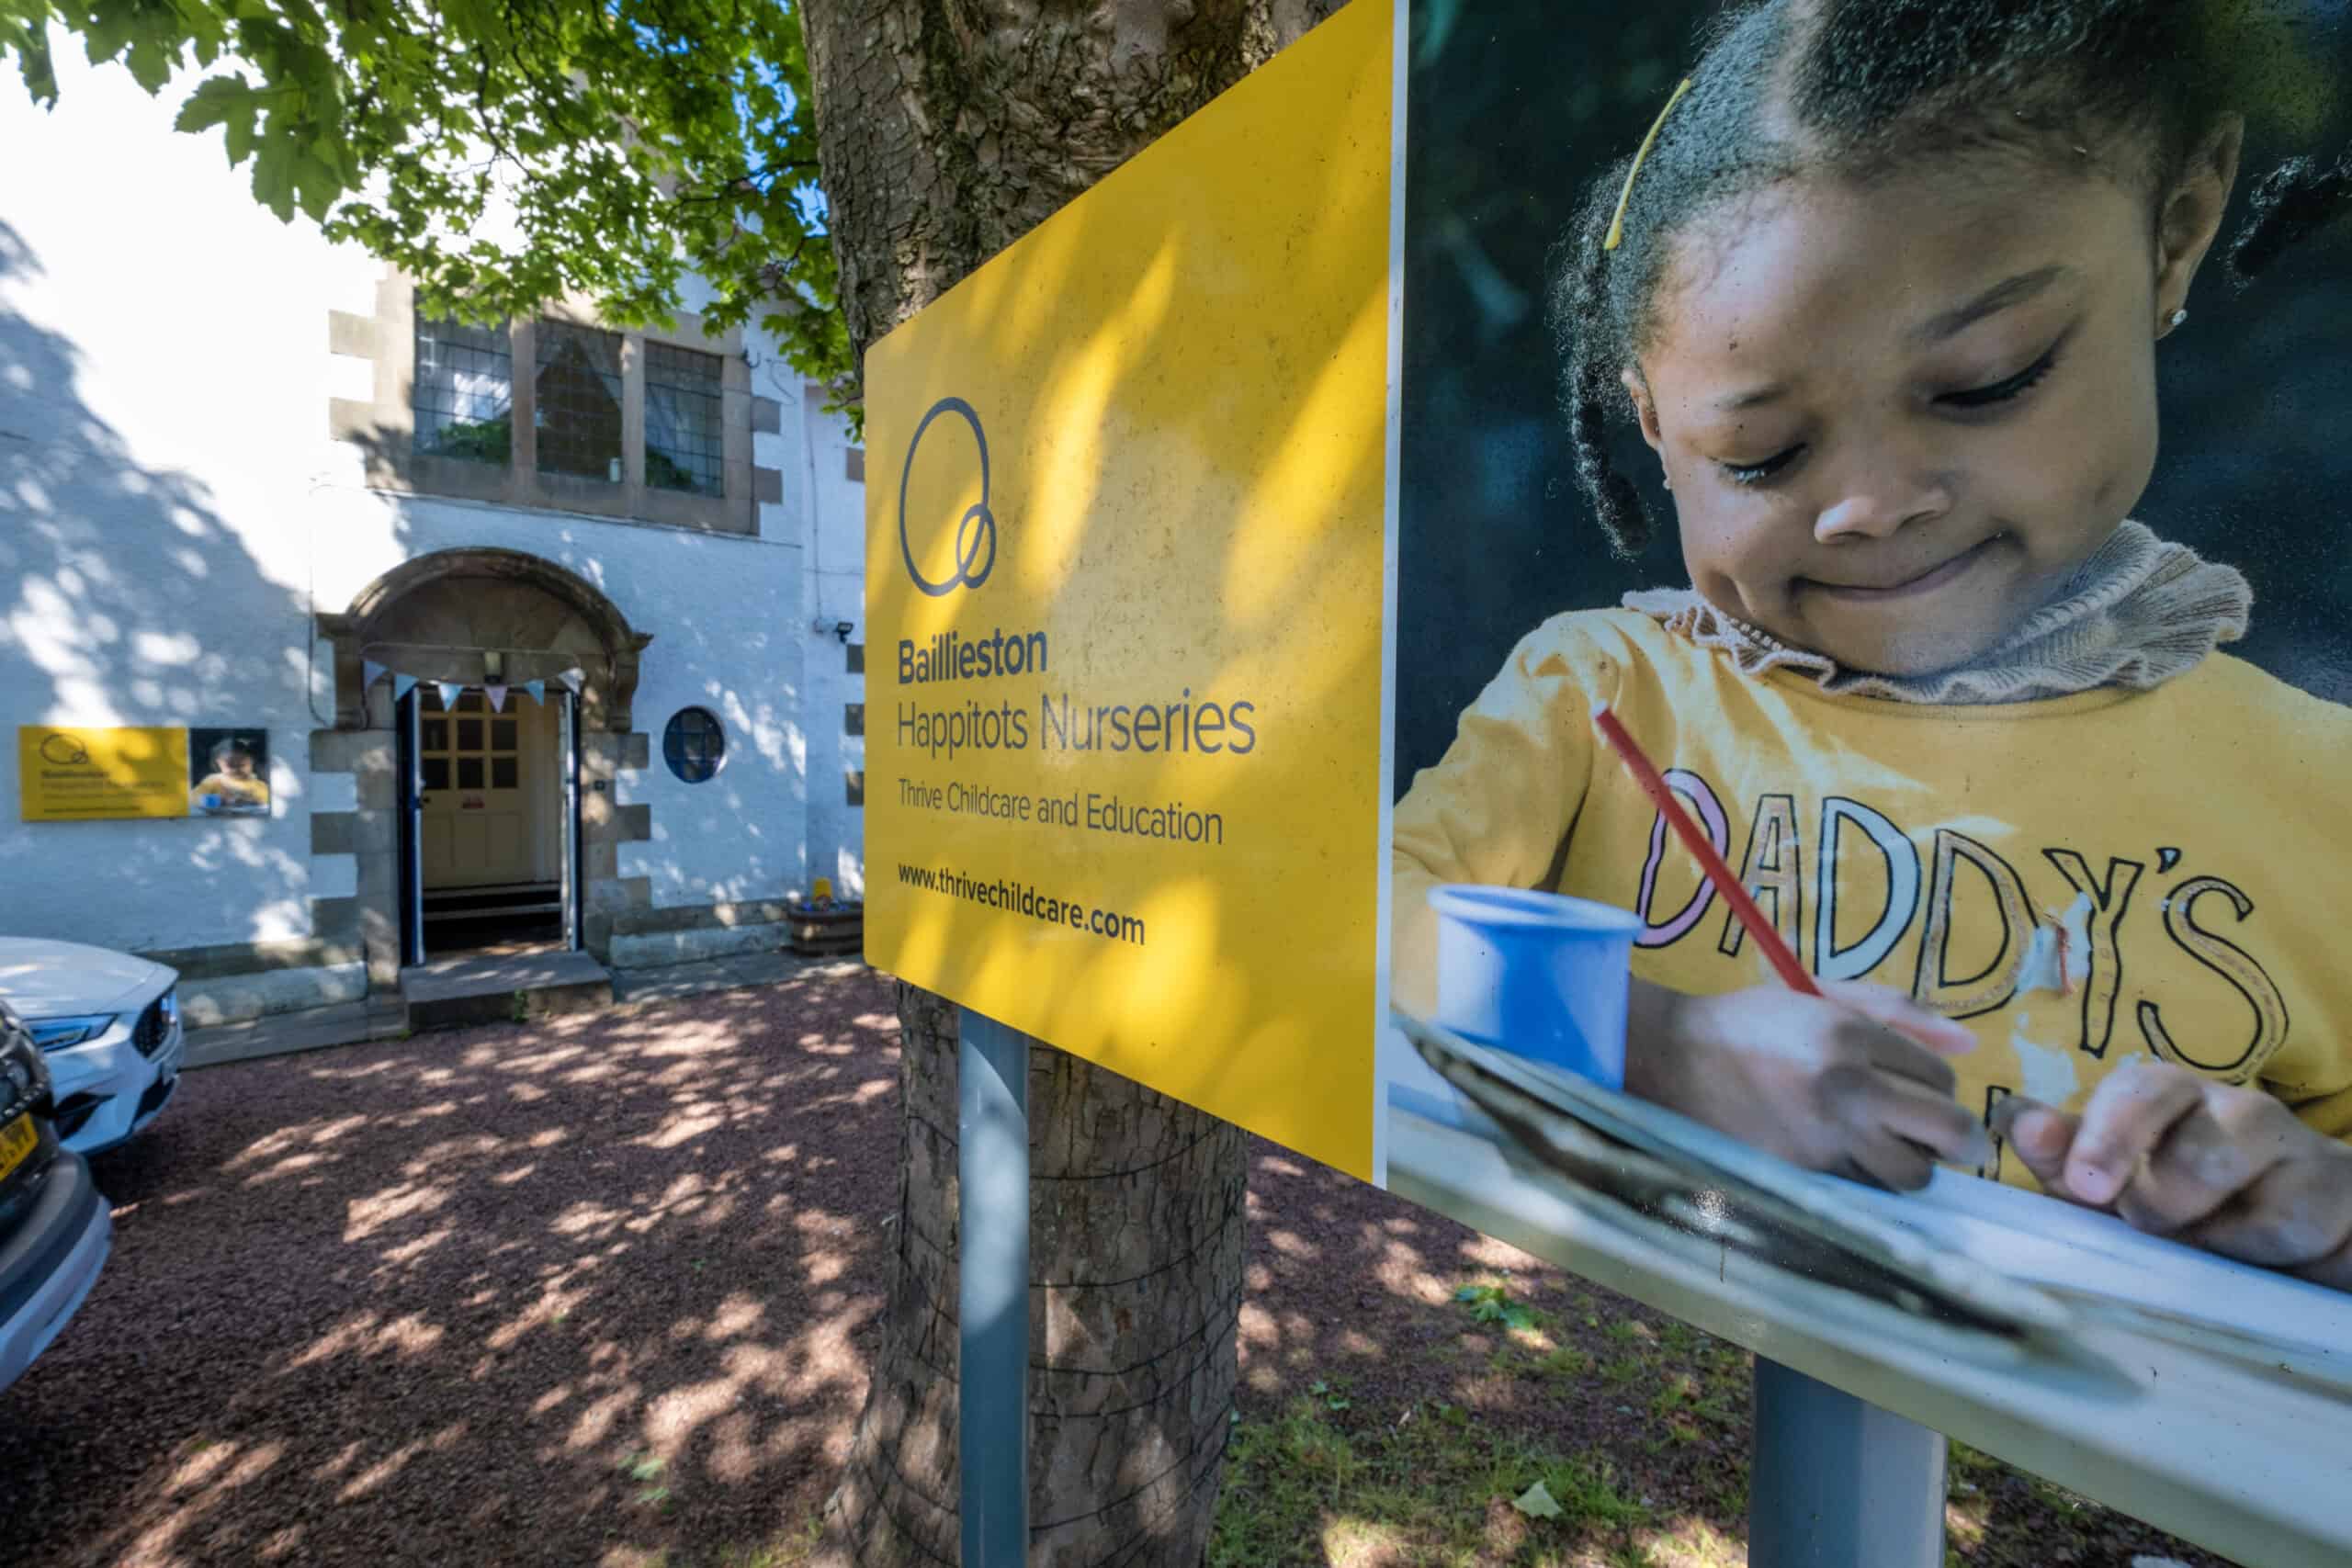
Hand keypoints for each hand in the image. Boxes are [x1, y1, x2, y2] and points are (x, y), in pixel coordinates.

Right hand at [1626, 979, 1990, 1190]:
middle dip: (1963, 1142)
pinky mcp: (1803, 1170)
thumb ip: (1898, 1010)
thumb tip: (1969, 1043)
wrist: (1674, 1059)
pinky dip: (1871, 1179)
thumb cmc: (1754, 1022)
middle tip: (1959, 1143)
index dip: (1942, 1086)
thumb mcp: (1822, 995)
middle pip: (1947, 1131)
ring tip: (1893, 1148)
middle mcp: (1845, 1086)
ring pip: (1913, 1175)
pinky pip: (1868, 1190)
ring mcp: (1824, 1135)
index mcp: (1850, 1034)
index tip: (1926, 1088)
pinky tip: (1851, 1156)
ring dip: (1914, 1165)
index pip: (1940, 1076)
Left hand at [1996, 1061, 2351, 1290]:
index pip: (2138, 1090)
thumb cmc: (2197, 1209)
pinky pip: (2284, 1226)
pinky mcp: (2339, 1193)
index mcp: (2172, 1100)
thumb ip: (2065, 1158)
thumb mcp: (2121, 1189)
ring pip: (2233, 1179)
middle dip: (2155, 1199)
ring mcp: (2296, 1149)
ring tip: (2200, 1246)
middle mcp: (2236, 1110)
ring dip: (2199, 1228)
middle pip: (2190, 1143)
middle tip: (2147, 1225)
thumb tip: (2014, 1120)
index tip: (2081, 1184)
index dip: (2106, 1133)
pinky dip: (2253, 1254)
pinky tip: (2255, 1261)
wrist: (2312, 1238)